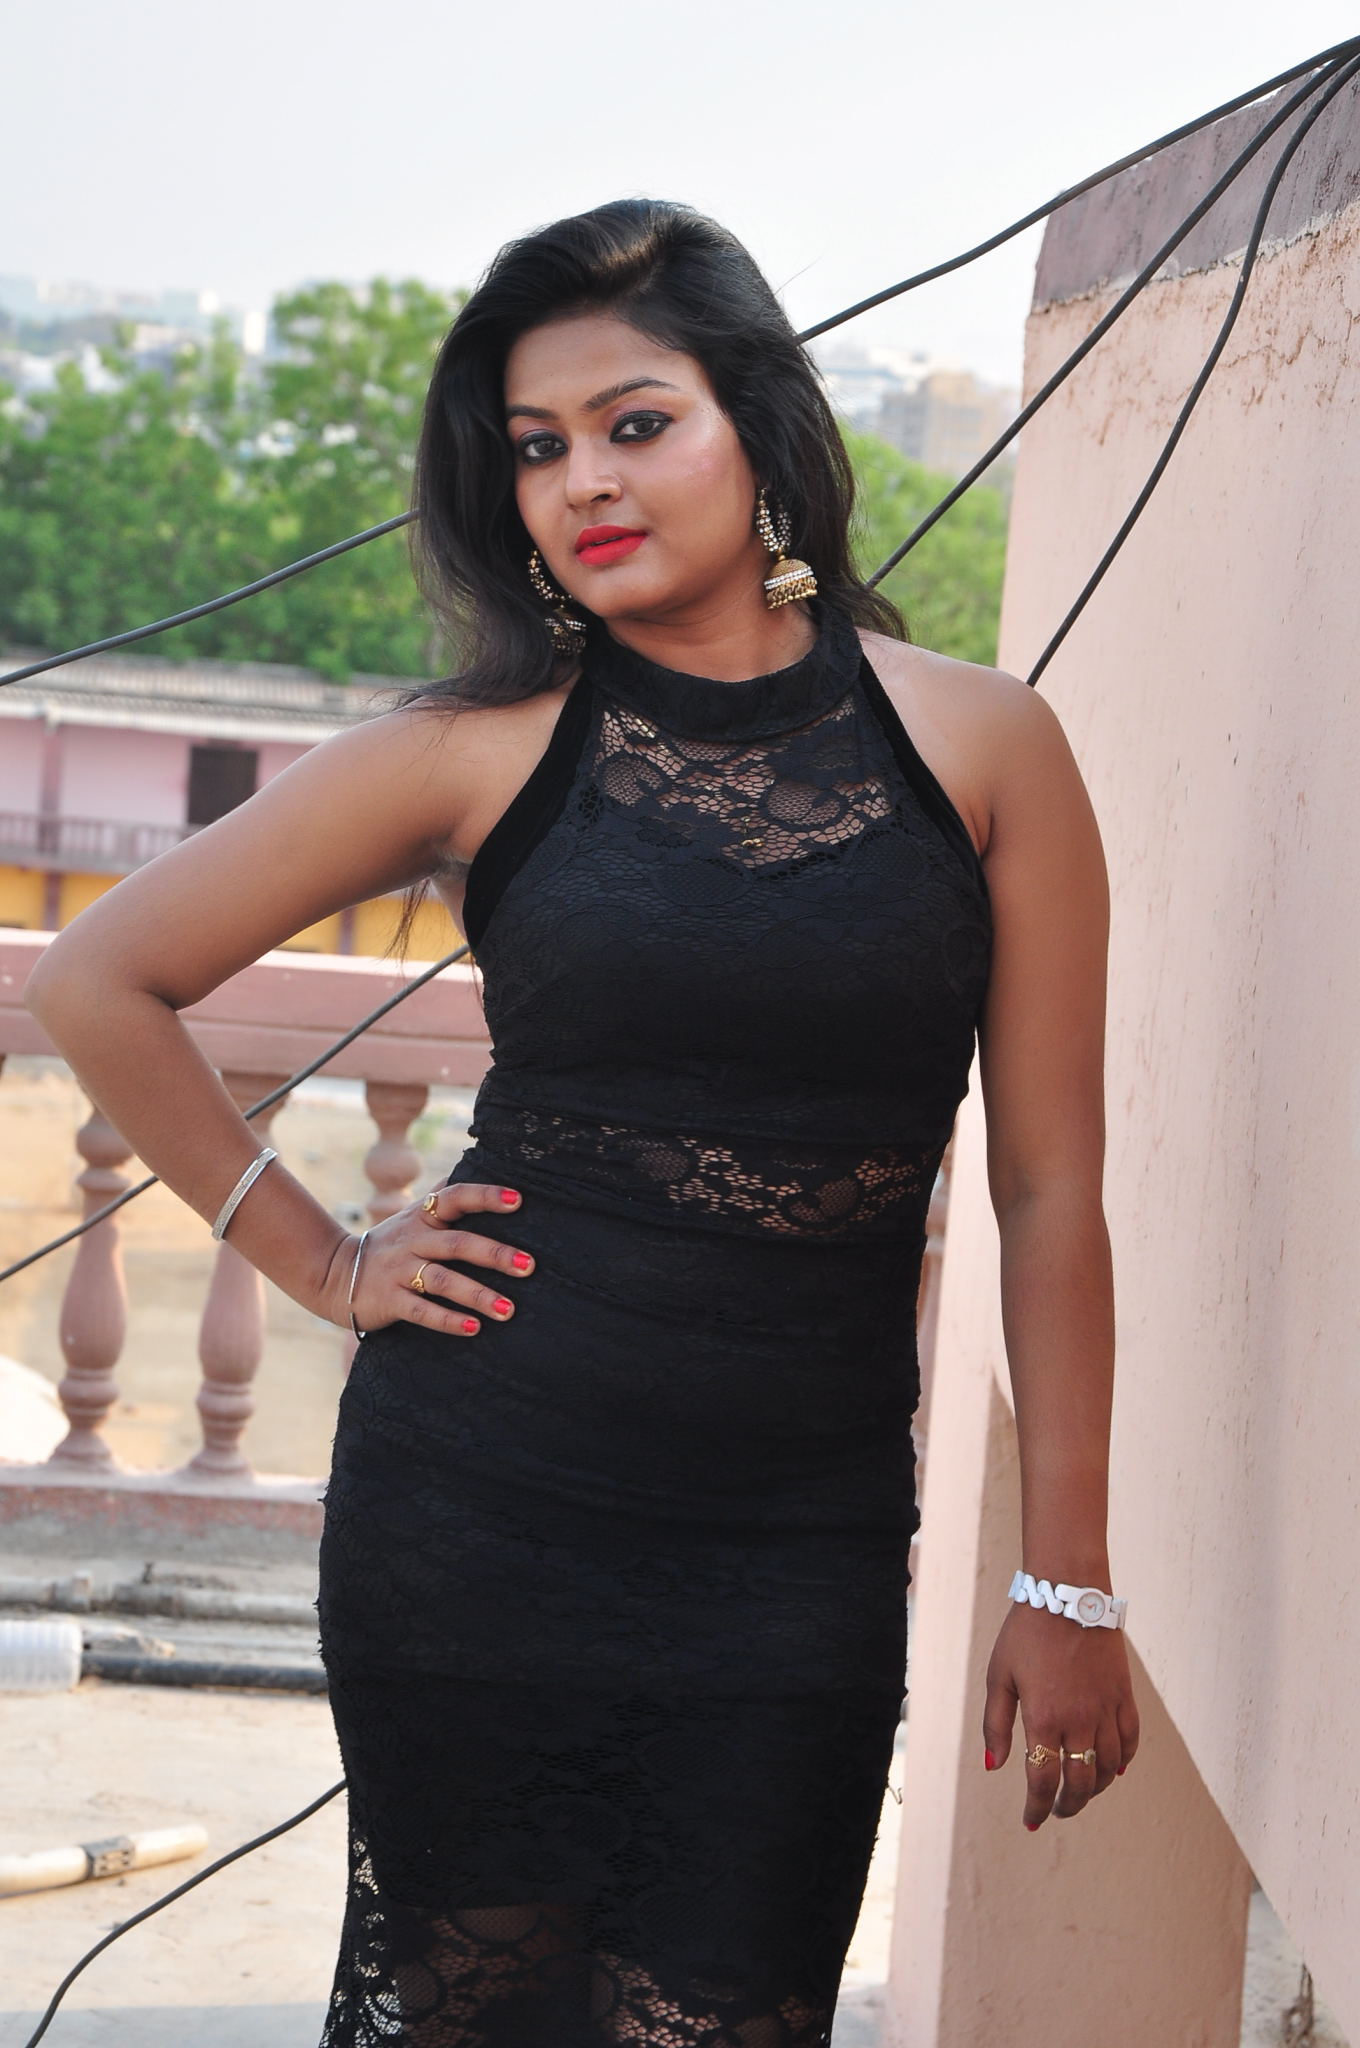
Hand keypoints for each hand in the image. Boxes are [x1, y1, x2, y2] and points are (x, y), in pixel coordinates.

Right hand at [327, 1181, 534, 1338]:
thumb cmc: (389, 1243)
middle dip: (495, 1254)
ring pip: (443, 1281)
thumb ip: (442, 1193)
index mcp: (422, 1217)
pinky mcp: (389, 1301)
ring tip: (508, 1309)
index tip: (518, 1201)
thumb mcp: (412, 1215)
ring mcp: (400, 1271)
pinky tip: (473, 1328)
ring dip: (478, 1295)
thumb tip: (474, 1157)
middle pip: (457, 1243)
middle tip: (528, 1266)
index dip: (485, 1197)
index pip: (455, 1198)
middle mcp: (413, 1241)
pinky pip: (422, 1311)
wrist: (333, 1274)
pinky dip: (448, 1320)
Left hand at [982, 1601, 1138, 1828]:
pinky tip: (1112, 1770)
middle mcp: (1079, 1720)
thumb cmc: (1026, 1632)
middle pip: (1079, 1784)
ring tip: (1079, 1793)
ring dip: (1093, 1789)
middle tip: (1055, 1811)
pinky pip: (1129, 1741)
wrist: (1067, 1594)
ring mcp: (1106, 1709)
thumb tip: (993, 1767)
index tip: (1031, 1820)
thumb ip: (996, 1724)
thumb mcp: (999, 1676)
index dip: (1037, 1808)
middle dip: (1066, 1806)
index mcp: (1043, 1718)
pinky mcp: (1124, 1696)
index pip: (1043, 1781)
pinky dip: (1122, 1763)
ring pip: (1107, 1769)